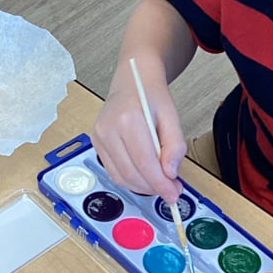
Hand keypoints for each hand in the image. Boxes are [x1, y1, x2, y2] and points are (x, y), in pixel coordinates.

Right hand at [91, 70, 185, 205]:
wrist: (133, 79)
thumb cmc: (151, 95)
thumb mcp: (172, 116)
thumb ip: (175, 145)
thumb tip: (170, 173)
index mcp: (128, 119)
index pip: (145, 162)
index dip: (161, 184)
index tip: (174, 193)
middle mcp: (109, 128)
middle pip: (131, 173)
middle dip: (153, 187)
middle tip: (171, 190)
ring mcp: (99, 136)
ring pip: (121, 177)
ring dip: (142, 187)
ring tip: (159, 182)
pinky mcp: (96, 142)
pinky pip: (113, 172)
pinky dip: (131, 180)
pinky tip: (144, 175)